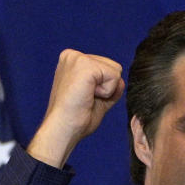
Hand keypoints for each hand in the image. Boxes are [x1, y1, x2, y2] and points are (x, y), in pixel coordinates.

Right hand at [26, 49, 124, 167]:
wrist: (64, 129)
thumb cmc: (76, 118)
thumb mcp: (97, 99)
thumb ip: (110, 88)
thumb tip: (121, 81)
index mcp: (72, 61)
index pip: (105, 68)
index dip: (103, 88)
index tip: (84, 98)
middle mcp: (72, 55)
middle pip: (113, 67)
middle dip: (107, 88)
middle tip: (86, 99)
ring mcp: (78, 58)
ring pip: (116, 71)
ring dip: (106, 90)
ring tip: (86, 97)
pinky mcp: (85, 65)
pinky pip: (114, 77)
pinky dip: (107, 92)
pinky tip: (88, 97)